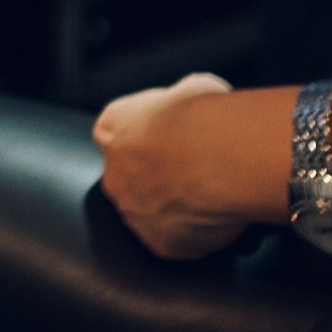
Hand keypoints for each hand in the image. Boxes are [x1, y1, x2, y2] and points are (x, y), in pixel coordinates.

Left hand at [90, 71, 265, 261]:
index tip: (171, 133)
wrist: (219, 160)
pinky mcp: (158, 244)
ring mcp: (133, 213)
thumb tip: (191, 104)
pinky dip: (193, 232)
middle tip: (194, 167)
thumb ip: (178, 102)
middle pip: (129, 176)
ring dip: (174, 205)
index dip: (145, 133)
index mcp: (112, 128)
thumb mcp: (191, 87)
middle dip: (156, 174)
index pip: (115, 131)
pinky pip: (175, 238)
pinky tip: (216, 217)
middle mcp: (113, 173)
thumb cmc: (203, 117)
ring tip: (212, 194)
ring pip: (150, 211)